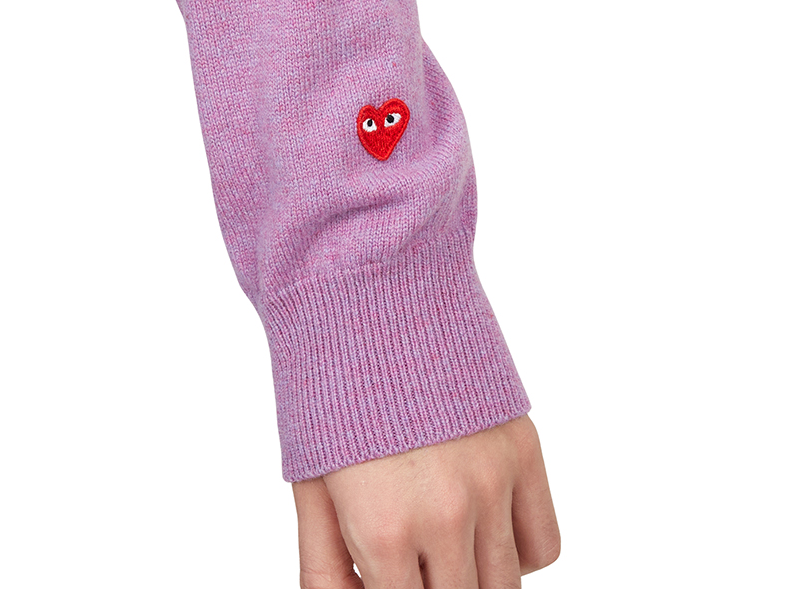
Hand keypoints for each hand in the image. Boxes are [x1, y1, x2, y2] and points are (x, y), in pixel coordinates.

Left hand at [292, 414, 559, 587]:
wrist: (370, 294)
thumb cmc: (329, 388)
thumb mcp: (310, 486)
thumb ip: (325, 570)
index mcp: (383, 530)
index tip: (386, 572)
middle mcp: (447, 515)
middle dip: (429, 584)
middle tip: (410, 556)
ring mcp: (493, 481)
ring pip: (504, 586)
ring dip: (471, 575)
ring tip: (439, 541)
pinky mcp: (523, 449)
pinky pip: (544, 544)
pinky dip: (517, 551)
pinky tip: (481, 526)